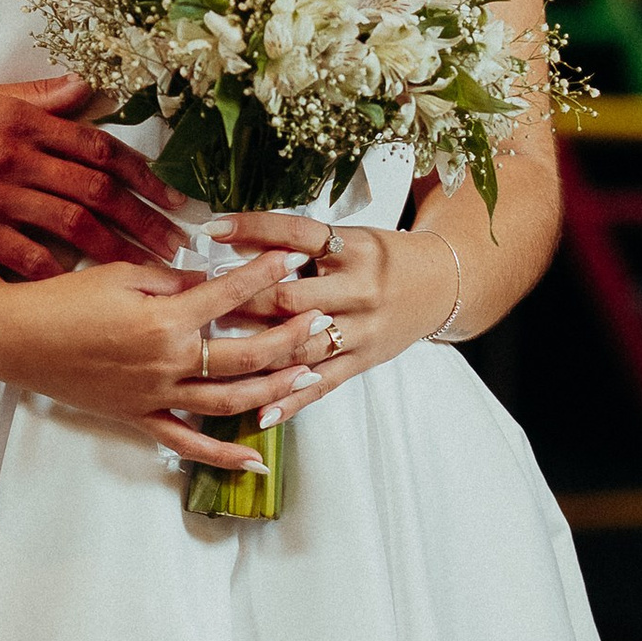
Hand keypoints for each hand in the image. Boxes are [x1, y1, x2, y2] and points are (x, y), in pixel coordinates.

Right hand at [0, 77, 187, 276]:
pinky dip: (61, 271)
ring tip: (149, 271)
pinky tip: (87, 284)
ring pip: (73, 225)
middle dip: (146, 218)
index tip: (173, 197)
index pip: (99, 147)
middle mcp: (18, 157)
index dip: (143, 174)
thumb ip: (36, 96)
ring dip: (118, 249)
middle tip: (178, 243)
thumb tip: (84, 87)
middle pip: (98, 190)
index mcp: (24, 122)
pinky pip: (28, 256)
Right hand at [0, 252, 331, 472]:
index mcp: (165, 318)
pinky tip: (256, 460)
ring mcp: (156, 395)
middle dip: (291, 337)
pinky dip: (223, 456)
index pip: (231, 294)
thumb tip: (211, 281)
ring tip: (309, 377)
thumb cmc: (62, 299)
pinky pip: (187, 442)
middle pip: (247, 355)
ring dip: (274, 390)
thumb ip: (173, 279)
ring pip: (230, 401)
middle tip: (321, 320)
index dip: (266, 273)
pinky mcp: (139, 417)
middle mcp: (169, 362)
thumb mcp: (121, 274)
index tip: (293, 258)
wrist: (15, 339)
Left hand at [206, 213, 459, 410]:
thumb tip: (234, 236)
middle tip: (201, 304)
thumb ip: (301, 241)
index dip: (254, 229)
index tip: (212, 227)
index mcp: (353, 247)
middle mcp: (359, 288)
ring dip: (257, 352)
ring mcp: (362, 329)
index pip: (297, 234)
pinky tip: (260, 413)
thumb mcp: (350, 236)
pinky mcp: (363, 360)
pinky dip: (291, 400)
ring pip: (303, 346)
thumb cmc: (381, 256)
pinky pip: (323, 384)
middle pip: (293, 297)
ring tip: (214, 357)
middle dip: (244, 301)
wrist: (440, 284)